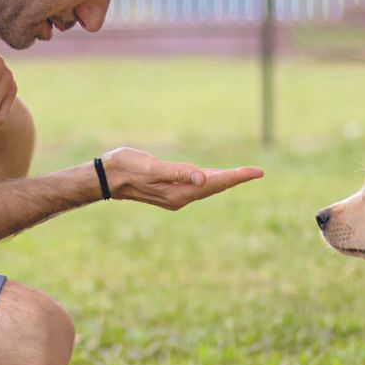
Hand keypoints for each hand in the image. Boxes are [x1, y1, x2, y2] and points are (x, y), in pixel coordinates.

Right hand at [100, 147, 263, 209]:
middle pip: (216, 187)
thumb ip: (178, 173)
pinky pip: (197, 186)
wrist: (107, 178)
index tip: (257, 172)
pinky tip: (214, 177)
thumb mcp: (153, 168)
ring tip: (243, 174)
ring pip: (208, 187)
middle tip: (257, 172)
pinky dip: (210, 180)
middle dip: (236, 179)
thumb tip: (204, 178)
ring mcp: (175, 195)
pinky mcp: (169, 190)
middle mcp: (181, 197)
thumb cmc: (128, 168)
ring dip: (225, 181)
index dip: (238, 177)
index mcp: (181, 192)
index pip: (216, 183)